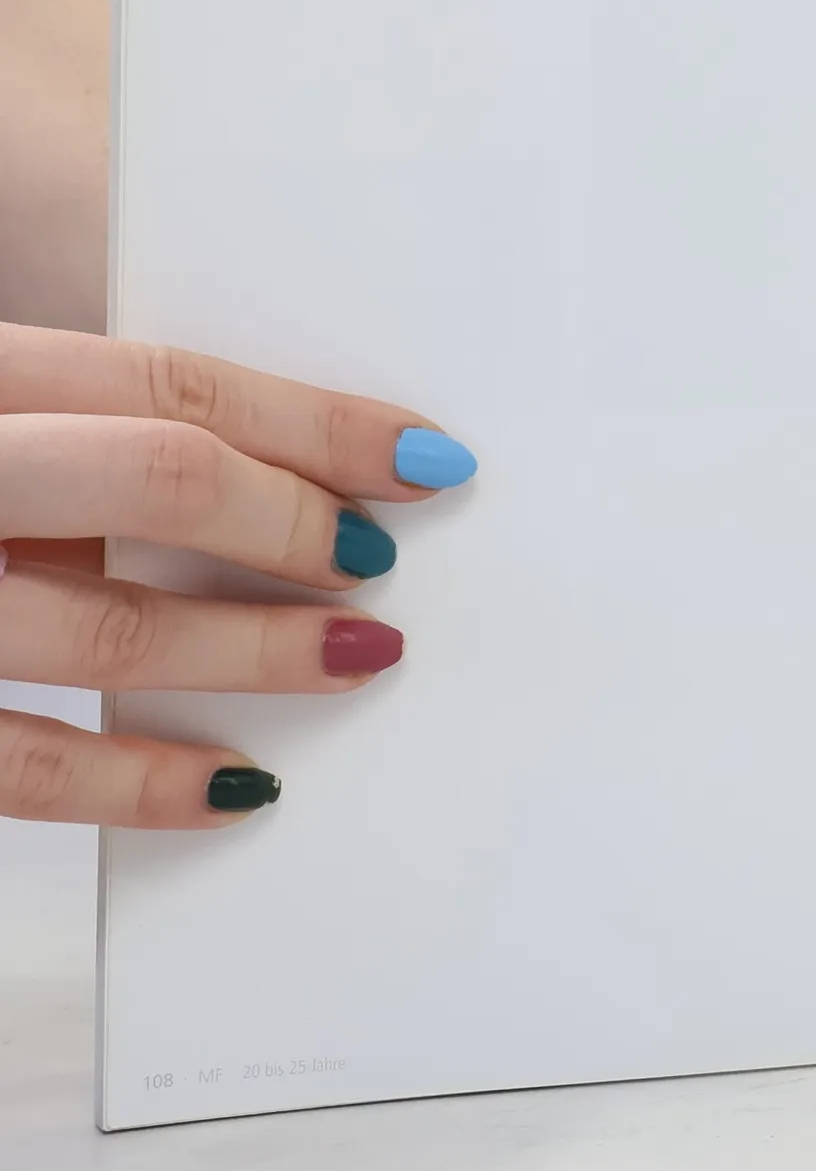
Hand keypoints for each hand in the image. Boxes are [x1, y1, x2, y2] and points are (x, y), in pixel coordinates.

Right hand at [0, 332, 475, 825]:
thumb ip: (94, 427)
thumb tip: (286, 465)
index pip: (171, 385)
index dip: (317, 426)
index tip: (422, 459)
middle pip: (159, 479)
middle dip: (294, 520)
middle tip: (378, 562)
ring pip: (114, 629)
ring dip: (257, 651)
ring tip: (356, 660)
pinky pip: (31, 766)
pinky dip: (142, 783)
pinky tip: (238, 785)